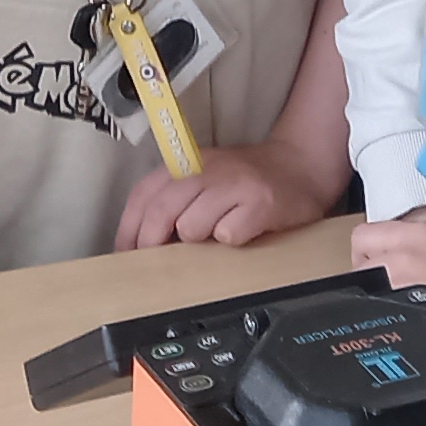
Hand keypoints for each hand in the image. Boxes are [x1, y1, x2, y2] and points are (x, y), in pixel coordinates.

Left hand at [116, 137, 322, 250]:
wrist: (301, 166)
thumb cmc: (246, 181)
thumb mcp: (207, 180)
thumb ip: (176, 200)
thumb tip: (142, 241)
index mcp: (188, 163)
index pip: (144, 193)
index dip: (129, 227)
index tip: (125, 253)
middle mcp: (208, 169)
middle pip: (161, 210)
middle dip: (151, 242)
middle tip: (154, 262)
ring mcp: (235, 184)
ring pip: (191, 226)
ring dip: (197, 241)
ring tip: (215, 235)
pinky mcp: (260, 202)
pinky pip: (228, 235)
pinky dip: (232, 241)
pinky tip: (243, 232)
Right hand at [349, 206, 425, 356]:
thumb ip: (402, 330)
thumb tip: (392, 337)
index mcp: (395, 274)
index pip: (353, 278)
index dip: (357, 298)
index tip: (367, 309)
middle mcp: (407, 246)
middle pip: (363, 242)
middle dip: (365, 263)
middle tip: (381, 287)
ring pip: (389, 227)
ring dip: (389, 244)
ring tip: (401, 267)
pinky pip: (423, 222)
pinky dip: (420, 233)